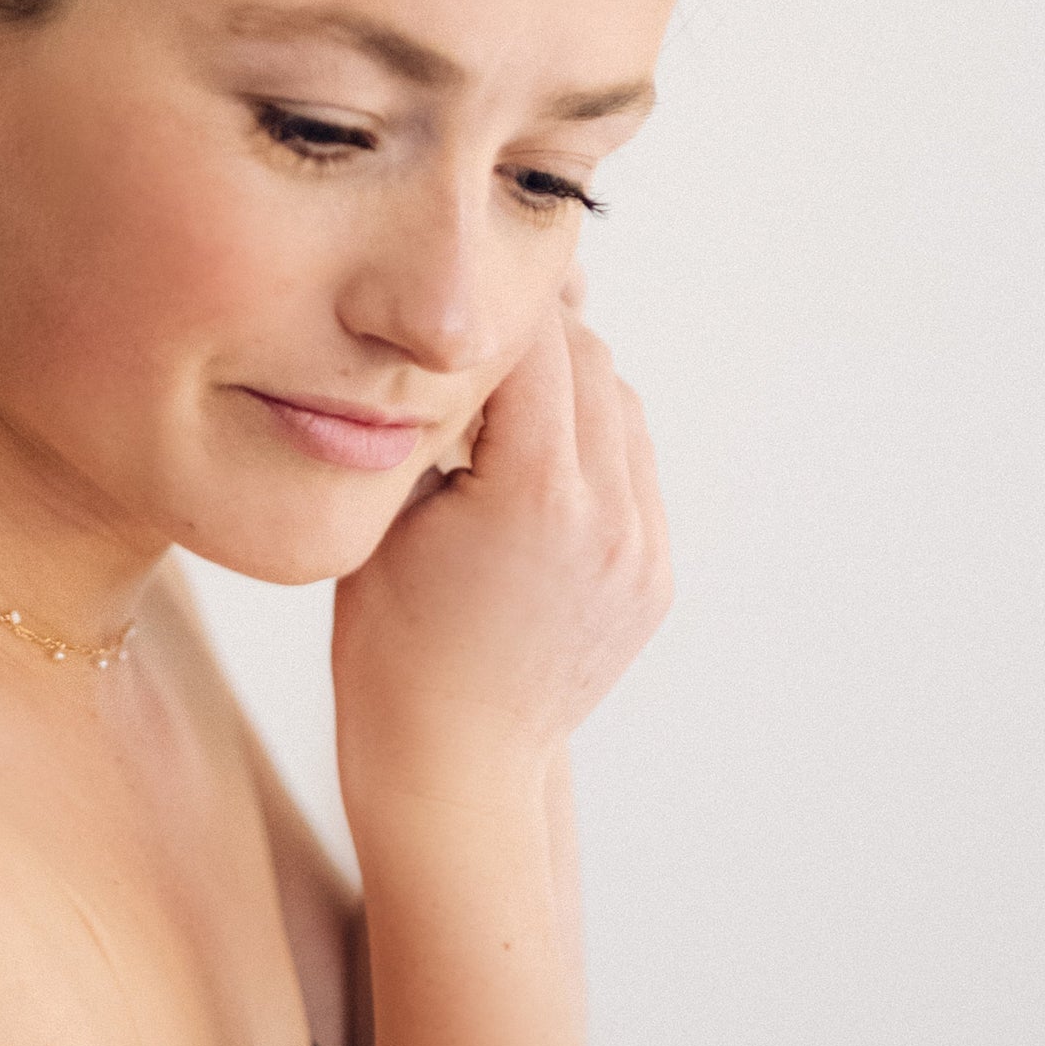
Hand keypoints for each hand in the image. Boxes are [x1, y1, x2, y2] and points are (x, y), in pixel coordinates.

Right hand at [332, 272, 671, 828]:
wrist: (454, 762)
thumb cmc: (388, 639)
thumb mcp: (389, 509)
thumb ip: (435, 415)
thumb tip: (461, 330)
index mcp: (536, 492)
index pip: (537, 340)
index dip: (492, 302)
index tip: (452, 283)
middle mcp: (610, 514)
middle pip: (590, 358)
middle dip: (533, 331)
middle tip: (468, 323)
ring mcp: (644, 548)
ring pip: (620, 402)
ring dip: (567, 380)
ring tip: (497, 392)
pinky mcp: (656, 574)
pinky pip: (633, 464)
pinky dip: (589, 437)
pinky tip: (528, 454)